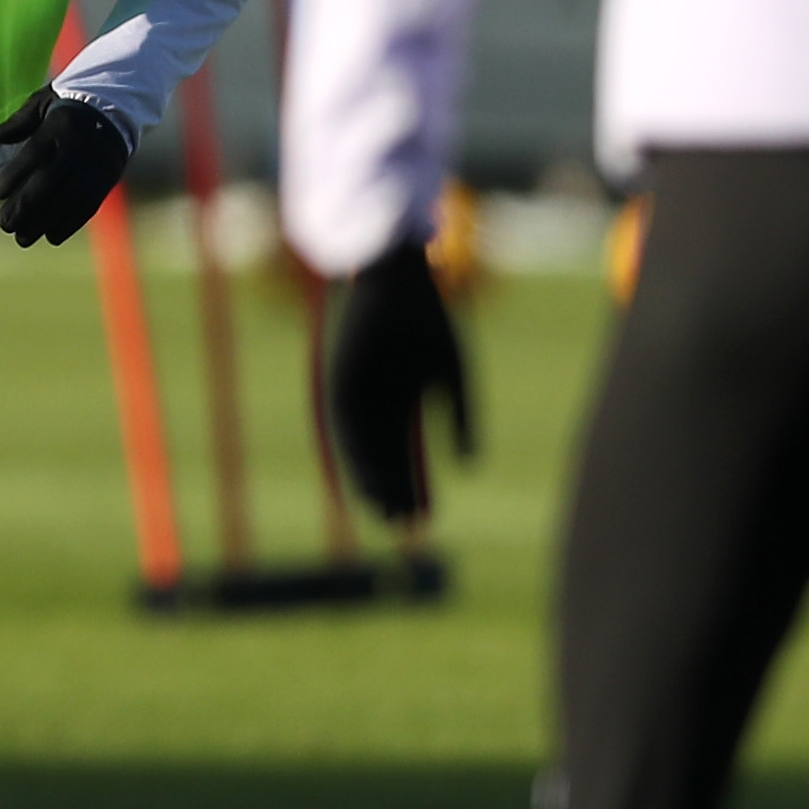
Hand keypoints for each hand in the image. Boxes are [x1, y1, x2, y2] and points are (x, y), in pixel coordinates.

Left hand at [0, 93, 133, 245]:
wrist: (117, 110)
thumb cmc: (70, 108)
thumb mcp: (43, 103)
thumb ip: (18, 122)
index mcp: (58, 128)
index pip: (33, 156)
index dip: (13, 177)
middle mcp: (76, 151)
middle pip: (47, 185)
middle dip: (23, 208)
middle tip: (4, 224)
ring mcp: (93, 170)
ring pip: (66, 202)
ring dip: (42, 224)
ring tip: (22, 238)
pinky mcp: (104, 184)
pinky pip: (86, 209)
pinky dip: (68, 226)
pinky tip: (51, 236)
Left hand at [326, 239, 473, 522]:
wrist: (397, 283)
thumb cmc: (430, 321)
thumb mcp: (454, 375)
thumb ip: (461, 419)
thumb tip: (470, 466)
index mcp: (400, 398)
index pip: (403, 452)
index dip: (413, 484)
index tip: (424, 516)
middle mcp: (374, 401)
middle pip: (381, 457)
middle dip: (392, 491)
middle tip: (402, 525)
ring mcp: (355, 393)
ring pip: (360, 450)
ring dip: (370, 482)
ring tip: (383, 512)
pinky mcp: (338, 385)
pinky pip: (342, 430)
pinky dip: (353, 457)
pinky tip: (363, 480)